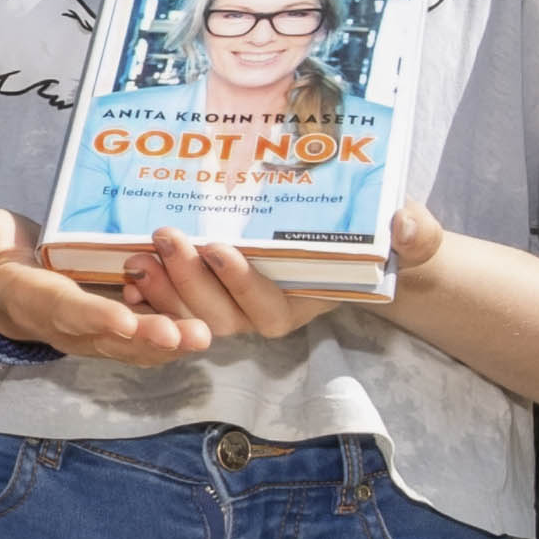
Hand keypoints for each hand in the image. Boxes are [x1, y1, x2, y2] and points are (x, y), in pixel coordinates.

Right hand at [0, 207, 209, 367]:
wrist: (4, 288)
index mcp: (34, 301)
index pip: (65, 311)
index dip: (92, 317)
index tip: (121, 319)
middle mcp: (68, 327)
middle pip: (110, 339)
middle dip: (147, 337)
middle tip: (185, 335)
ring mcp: (94, 334)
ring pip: (134, 345)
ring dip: (170, 343)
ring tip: (203, 335)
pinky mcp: (116, 331)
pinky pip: (145, 340)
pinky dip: (173, 334)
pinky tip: (204, 321)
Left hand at [124, 203, 445, 340]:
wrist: (360, 243)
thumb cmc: (383, 239)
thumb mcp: (411, 235)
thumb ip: (414, 234)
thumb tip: (405, 224)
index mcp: (302, 306)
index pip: (268, 308)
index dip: (242, 282)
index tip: (221, 247)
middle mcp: (260, 314)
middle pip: (217, 315)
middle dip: (188, 282)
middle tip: (166, 239)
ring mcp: (229, 306)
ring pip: (188, 314)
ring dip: (160, 289)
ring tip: (137, 255)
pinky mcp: (205, 292)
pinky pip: (170, 307)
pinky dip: (147, 294)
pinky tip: (125, 268)